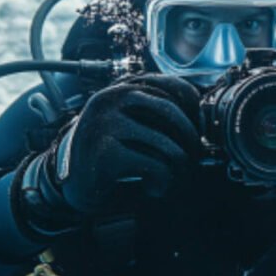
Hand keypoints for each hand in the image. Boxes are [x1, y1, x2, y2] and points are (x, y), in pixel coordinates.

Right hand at [21, 74, 201, 223]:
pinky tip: (155, 188)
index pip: (175, 87)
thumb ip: (157, 112)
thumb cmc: (109, 151)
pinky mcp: (106, 153)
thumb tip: (203, 117)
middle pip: (174, 114)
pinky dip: (163, 183)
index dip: (195, 110)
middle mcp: (113, 98)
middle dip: (191, 142)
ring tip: (172, 179)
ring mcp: (107, 124)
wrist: (71, 182)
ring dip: (179, 169)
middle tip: (190, 161)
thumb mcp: (131, 122)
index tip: (199, 130)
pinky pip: (156, 167)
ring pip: (168, 145)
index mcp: (123, 86)